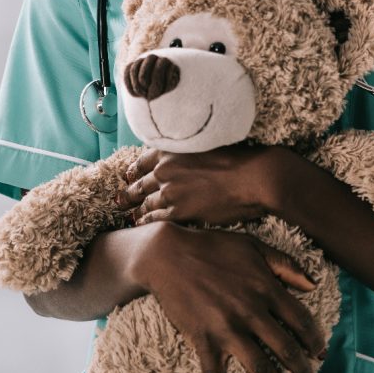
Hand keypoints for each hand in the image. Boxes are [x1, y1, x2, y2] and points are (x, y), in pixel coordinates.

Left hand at [116, 144, 282, 225]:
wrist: (254, 177)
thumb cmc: (240, 160)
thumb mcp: (208, 145)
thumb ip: (189, 153)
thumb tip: (186, 160)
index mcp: (173, 149)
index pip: (142, 162)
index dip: (134, 172)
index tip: (129, 178)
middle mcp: (166, 168)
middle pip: (138, 184)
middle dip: (127, 194)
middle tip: (119, 200)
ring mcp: (170, 191)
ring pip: (144, 204)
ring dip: (135, 211)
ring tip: (129, 216)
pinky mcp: (178, 211)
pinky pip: (154, 220)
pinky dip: (145, 224)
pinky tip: (141, 227)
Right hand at [132, 221, 325, 372]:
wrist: (169, 254)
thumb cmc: (214, 247)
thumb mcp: (255, 246)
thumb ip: (286, 265)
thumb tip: (313, 284)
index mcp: (266, 287)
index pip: (300, 319)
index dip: (315, 339)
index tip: (322, 354)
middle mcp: (251, 311)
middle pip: (286, 349)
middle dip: (303, 372)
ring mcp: (227, 328)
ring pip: (260, 368)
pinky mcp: (202, 340)